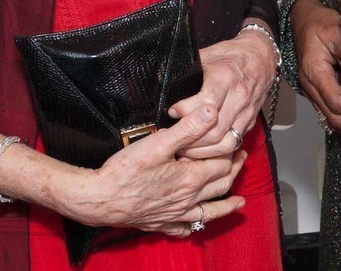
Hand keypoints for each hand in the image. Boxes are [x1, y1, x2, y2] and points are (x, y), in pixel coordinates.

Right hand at [59, 106, 246, 236]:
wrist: (98, 199)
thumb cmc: (126, 171)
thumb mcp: (158, 143)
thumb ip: (188, 128)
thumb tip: (212, 112)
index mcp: (190, 179)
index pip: (221, 165)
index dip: (231, 154)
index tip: (236, 144)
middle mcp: (187, 199)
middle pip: (219, 186)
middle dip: (233, 172)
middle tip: (242, 161)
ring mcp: (173, 214)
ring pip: (208, 212)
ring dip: (225, 206)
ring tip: (238, 203)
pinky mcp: (158, 223)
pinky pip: (182, 228)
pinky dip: (193, 226)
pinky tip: (194, 225)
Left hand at [169, 32, 276, 160]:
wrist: (261, 58)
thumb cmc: (231, 55)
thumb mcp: (207, 55)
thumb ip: (188, 71)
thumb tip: (163, 82)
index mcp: (225, 77)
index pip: (206, 102)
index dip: (185, 111)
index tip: (172, 112)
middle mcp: (238, 97)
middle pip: (213, 130)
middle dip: (190, 139)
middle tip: (172, 138)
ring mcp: (246, 112)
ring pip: (223, 142)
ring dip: (202, 150)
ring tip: (184, 149)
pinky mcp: (249, 122)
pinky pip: (233, 144)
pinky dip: (216, 151)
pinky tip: (201, 151)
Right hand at [290, 0, 340, 148]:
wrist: (303, 19)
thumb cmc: (320, 22)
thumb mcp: (335, 29)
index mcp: (315, 73)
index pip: (337, 102)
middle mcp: (312, 88)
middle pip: (336, 119)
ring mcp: (314, 93)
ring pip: (335, 122)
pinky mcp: (321, 94)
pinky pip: (335, 116)